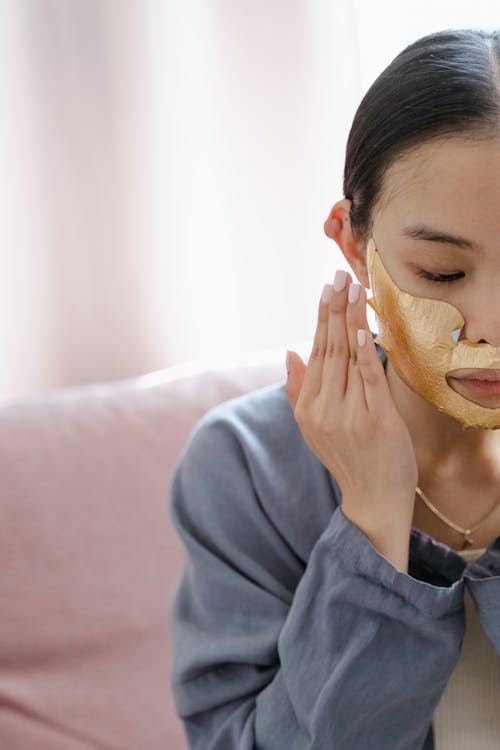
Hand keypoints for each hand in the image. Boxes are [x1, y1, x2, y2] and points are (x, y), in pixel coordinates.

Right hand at [285, 270, 417, 570]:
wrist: (373, 500)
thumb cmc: (350, 459)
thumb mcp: (313, 428)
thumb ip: (299, 389)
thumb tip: (289, 351)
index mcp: (308, 408)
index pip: (315, 353)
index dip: (322, 319)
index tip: (326, 288)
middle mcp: (322, 409)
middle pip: (329, 349)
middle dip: (334, 309)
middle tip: (338, 274)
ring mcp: (348, 416)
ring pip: (347, 358)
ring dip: (350, 319)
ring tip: (352, 287)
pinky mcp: (376, 420)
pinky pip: (367, 379)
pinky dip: (365, 352)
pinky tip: (363, 328)